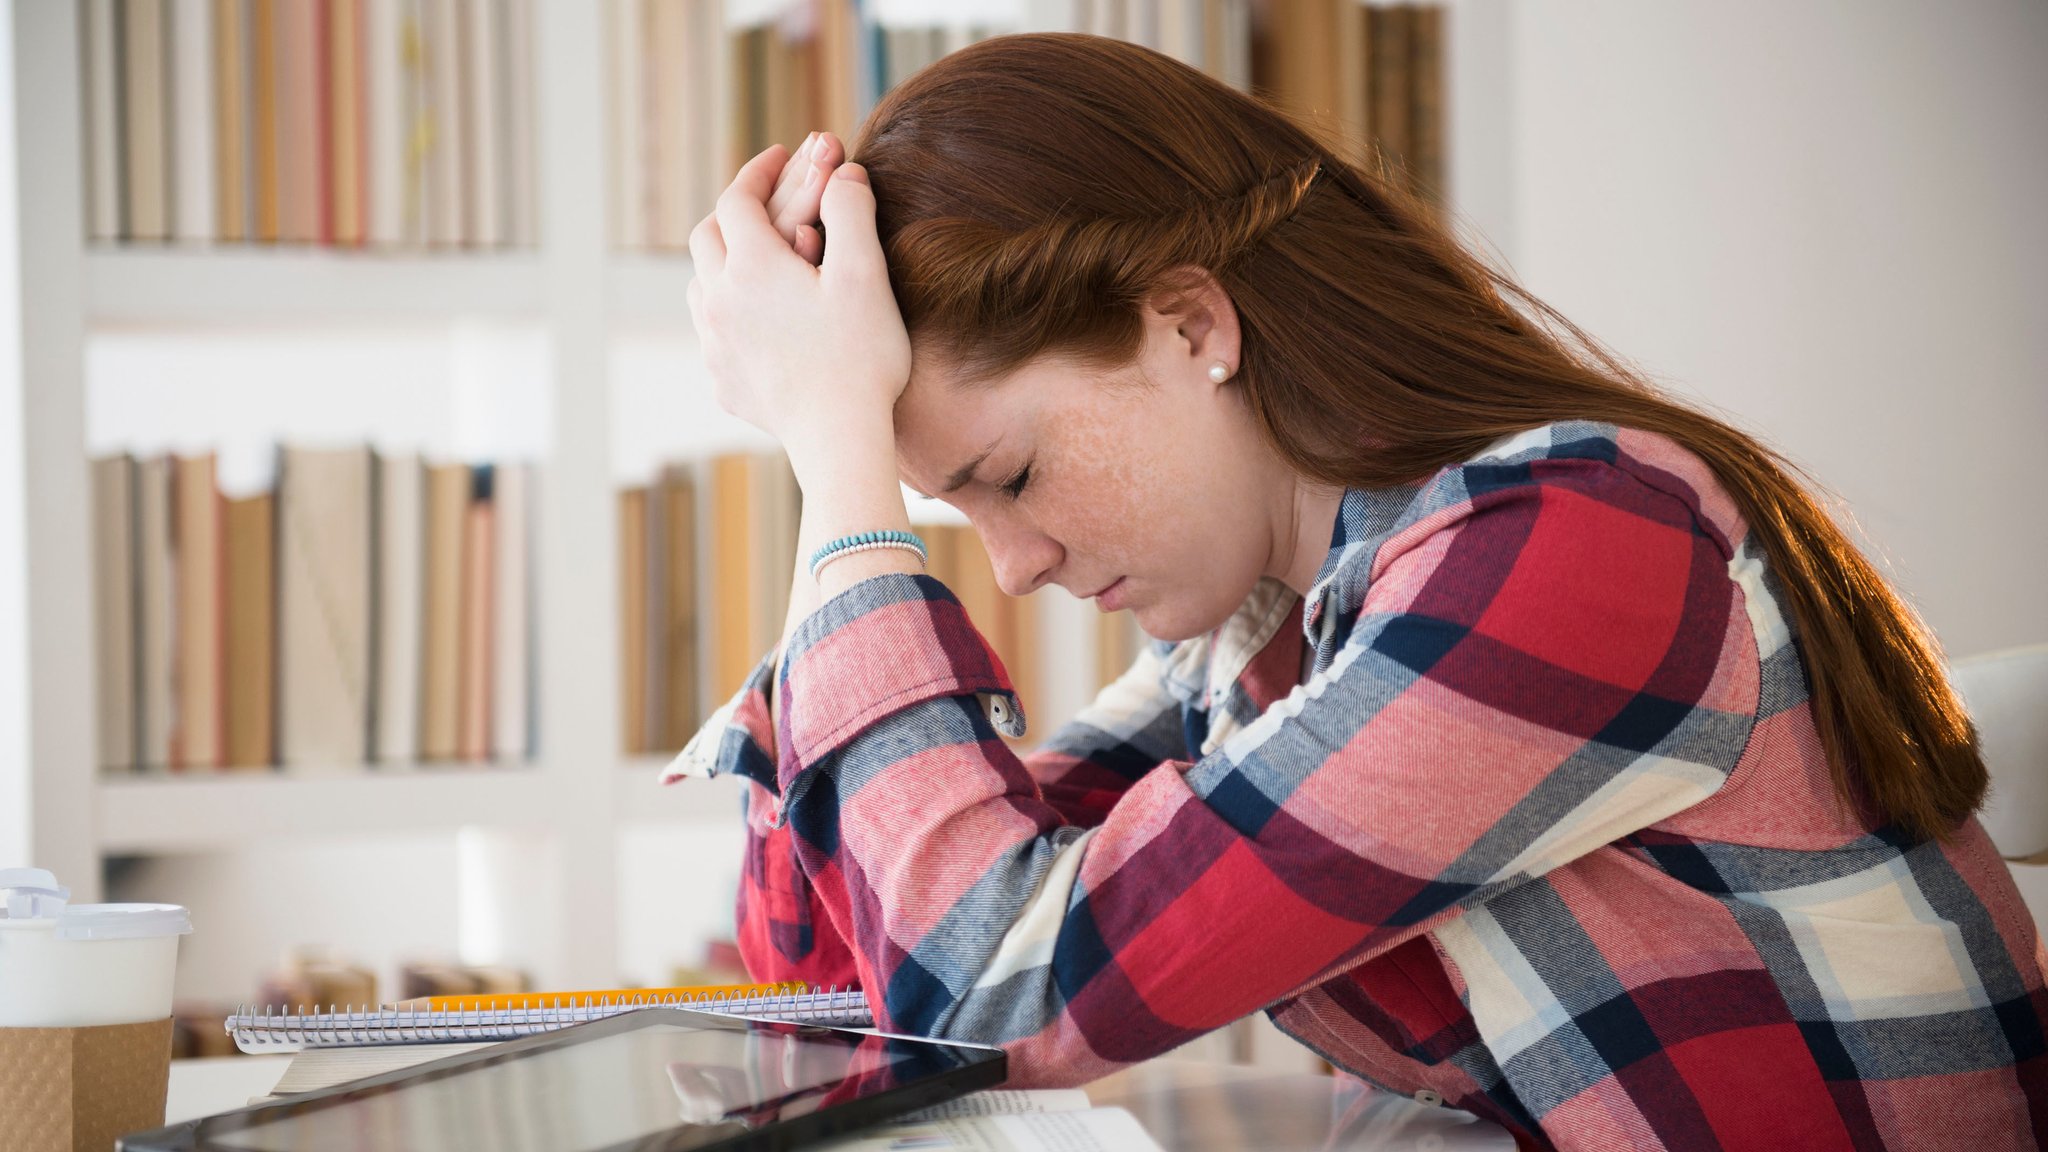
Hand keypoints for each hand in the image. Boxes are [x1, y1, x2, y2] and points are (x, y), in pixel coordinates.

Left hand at [686, 137, 910, 476]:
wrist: (839, 439)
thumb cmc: (859, 355)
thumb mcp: (865, 273)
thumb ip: (851, 211)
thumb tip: (843, 171)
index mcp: (751, 265)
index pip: (736, 198)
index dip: (758, 171)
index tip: (782, 157)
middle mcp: (718, 300)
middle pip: (707, 238)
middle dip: (734, 214)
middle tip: (767, 207)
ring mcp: (714, 345)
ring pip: (702, 286)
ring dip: (725, 264)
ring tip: (759, 264)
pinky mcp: (722, 382)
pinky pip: (713, 334)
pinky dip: (731, 313)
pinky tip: (761, 323)